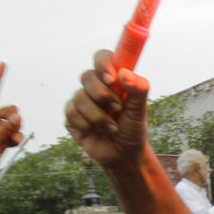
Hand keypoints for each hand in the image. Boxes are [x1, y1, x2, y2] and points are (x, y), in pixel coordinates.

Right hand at [65, 50, 149, 169]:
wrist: (124, 155)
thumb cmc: (133, 130)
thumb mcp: (141, 110)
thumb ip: (139, 89)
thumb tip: (124, 73)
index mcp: (113, 80)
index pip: (102, 58)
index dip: (103, 63)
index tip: (112, 78)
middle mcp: (95, 87)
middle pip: (87, 76)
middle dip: (102, 95)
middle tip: (117, 108)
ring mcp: (82, 101)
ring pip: (79, 97)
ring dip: (98, 116)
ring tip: (113, 127)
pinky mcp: (72, 117)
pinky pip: (72, 113)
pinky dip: (88, 124)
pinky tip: (98, 132)